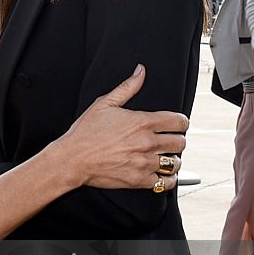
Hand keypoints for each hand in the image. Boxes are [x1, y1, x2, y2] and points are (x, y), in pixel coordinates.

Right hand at [61, 65, 186, 191]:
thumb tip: (141, 71)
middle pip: (180, 142)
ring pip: (175, 162)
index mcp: (142, 122)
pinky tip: (161, 174)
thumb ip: (127, 87)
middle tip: (168, 141)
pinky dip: (167, 179)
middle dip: (176, 140)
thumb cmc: (85, 132)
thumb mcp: (104, 104)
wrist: (72, 159)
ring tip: (164, 158)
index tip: (176, 125)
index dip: (180, 122)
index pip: (179, 122)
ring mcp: (144, 163)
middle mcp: (147, 142)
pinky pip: (165, 183)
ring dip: (172, 160)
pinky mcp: (139, 180)